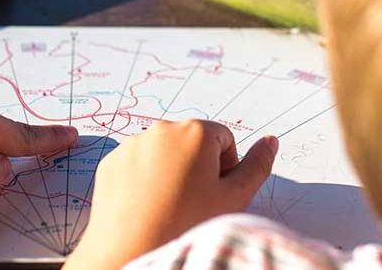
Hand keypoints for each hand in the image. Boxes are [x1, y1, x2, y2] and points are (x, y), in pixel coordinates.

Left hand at [65, 120, 277, 269]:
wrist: (130, 253)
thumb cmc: (186, 227)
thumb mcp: (234, 199)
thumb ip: (257, 165)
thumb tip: (270, 141)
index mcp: (195, 131)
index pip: (224, 139)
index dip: (226, 168)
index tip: (215, 193)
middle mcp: (161, 129)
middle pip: (193, 143)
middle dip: (198, 168)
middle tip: (194, 203)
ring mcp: (131, 144)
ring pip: (164, 154)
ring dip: (171, 173)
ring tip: (169, 208)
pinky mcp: (111, 162)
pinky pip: (137, 164)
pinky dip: (145, 180)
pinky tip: (147, 207)